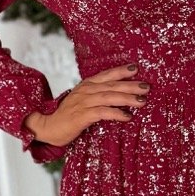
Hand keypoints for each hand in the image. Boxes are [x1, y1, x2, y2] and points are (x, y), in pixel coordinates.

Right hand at [24, 64, 149, 146]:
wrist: (48, 126)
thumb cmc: (67, 116)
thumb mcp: (82, 102)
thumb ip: (97, 97)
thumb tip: (118, 97)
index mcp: (86, 86)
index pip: (106, 75)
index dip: (121, 71)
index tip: (136, 68)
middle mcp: (85, 91)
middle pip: (112, 85)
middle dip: (130, 85)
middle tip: (146, 87)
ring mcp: (83, 102)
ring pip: (109, 97)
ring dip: (127, 98)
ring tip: (142, 101)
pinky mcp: (81, 116)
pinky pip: (102, 112)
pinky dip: (116, 113)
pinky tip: (127, 116)